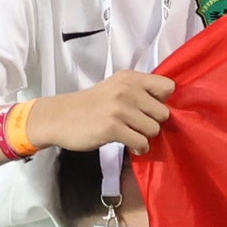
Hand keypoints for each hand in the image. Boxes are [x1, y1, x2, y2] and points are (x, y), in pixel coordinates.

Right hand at [38, 64, 175, 153]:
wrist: (59, 117)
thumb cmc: (91, 105)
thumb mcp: (115, 88)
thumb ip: (139, 91)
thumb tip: (166, 106)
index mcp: (130, 78)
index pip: (167, 86)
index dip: (163, 101)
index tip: (149, 109)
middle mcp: (127, 90)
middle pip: (163, 113)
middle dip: (153, 123)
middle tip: (137, 126)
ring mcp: (119, 108)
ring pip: (153, 129)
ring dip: (145, 137)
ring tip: (131, 135)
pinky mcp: (112, 127)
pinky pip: (141, 142)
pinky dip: (139, 148)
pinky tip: (130, 145)